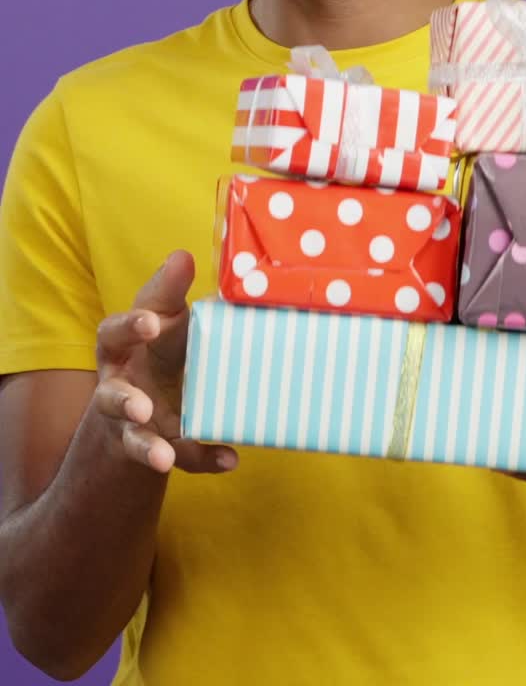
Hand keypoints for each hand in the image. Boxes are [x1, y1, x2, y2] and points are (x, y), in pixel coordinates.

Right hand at [94, 250, 237, 475]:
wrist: (149, 401)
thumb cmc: (161, 345)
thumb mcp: (165, 317)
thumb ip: (170, 291)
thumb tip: (183, 255)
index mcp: (121, 347)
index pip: (116, 333)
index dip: (130, 327)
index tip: (152, 323)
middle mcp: (119, 387)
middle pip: (110, 395)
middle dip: (123, 401)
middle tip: (141, 406)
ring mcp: (134, 423)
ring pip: (132, 438)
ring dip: (146, 446)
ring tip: (163, 456)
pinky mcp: (157, 446)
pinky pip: (178, 457)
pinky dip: (202, 458)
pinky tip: (228, 458)